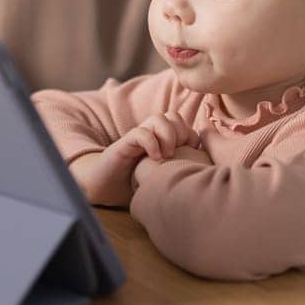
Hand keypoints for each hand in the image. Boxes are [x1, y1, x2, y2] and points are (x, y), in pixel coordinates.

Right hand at [69, 111, 201, 206]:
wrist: (103, 188)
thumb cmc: (133, 185)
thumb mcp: (161, 177)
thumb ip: (179, 170)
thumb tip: (201, 171)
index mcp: (160, 140)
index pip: (182, 123)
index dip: (191, 135)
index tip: (192, 154)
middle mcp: (150, 135)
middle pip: (172, 115)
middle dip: (181, 132)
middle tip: (178, 154)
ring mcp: (136, 138)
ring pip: (158, 118)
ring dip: (167, 135)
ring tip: (167, 156)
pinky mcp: (123, 145)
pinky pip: (140, 133)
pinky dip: (151, 143)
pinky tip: (154, 158)